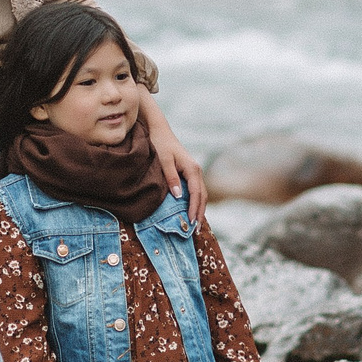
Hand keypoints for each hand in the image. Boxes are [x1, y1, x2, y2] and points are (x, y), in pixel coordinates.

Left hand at [142, 91, 206, 221]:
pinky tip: (191, 211)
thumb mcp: (163, 160)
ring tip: (195, 225)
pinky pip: (195, 190)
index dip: (194, 209)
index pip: (196, 194)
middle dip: (199, 213)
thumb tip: (178, 196)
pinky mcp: (188, 172)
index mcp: (192, 168)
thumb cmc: (160, 144)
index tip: (191, 223)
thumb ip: (171, 178)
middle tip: (195, 231)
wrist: (159, 129)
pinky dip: (195, 202)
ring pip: (200, 194)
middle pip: (202, 196)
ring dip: (199, 209)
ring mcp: (193, 171)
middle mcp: (196, 170)